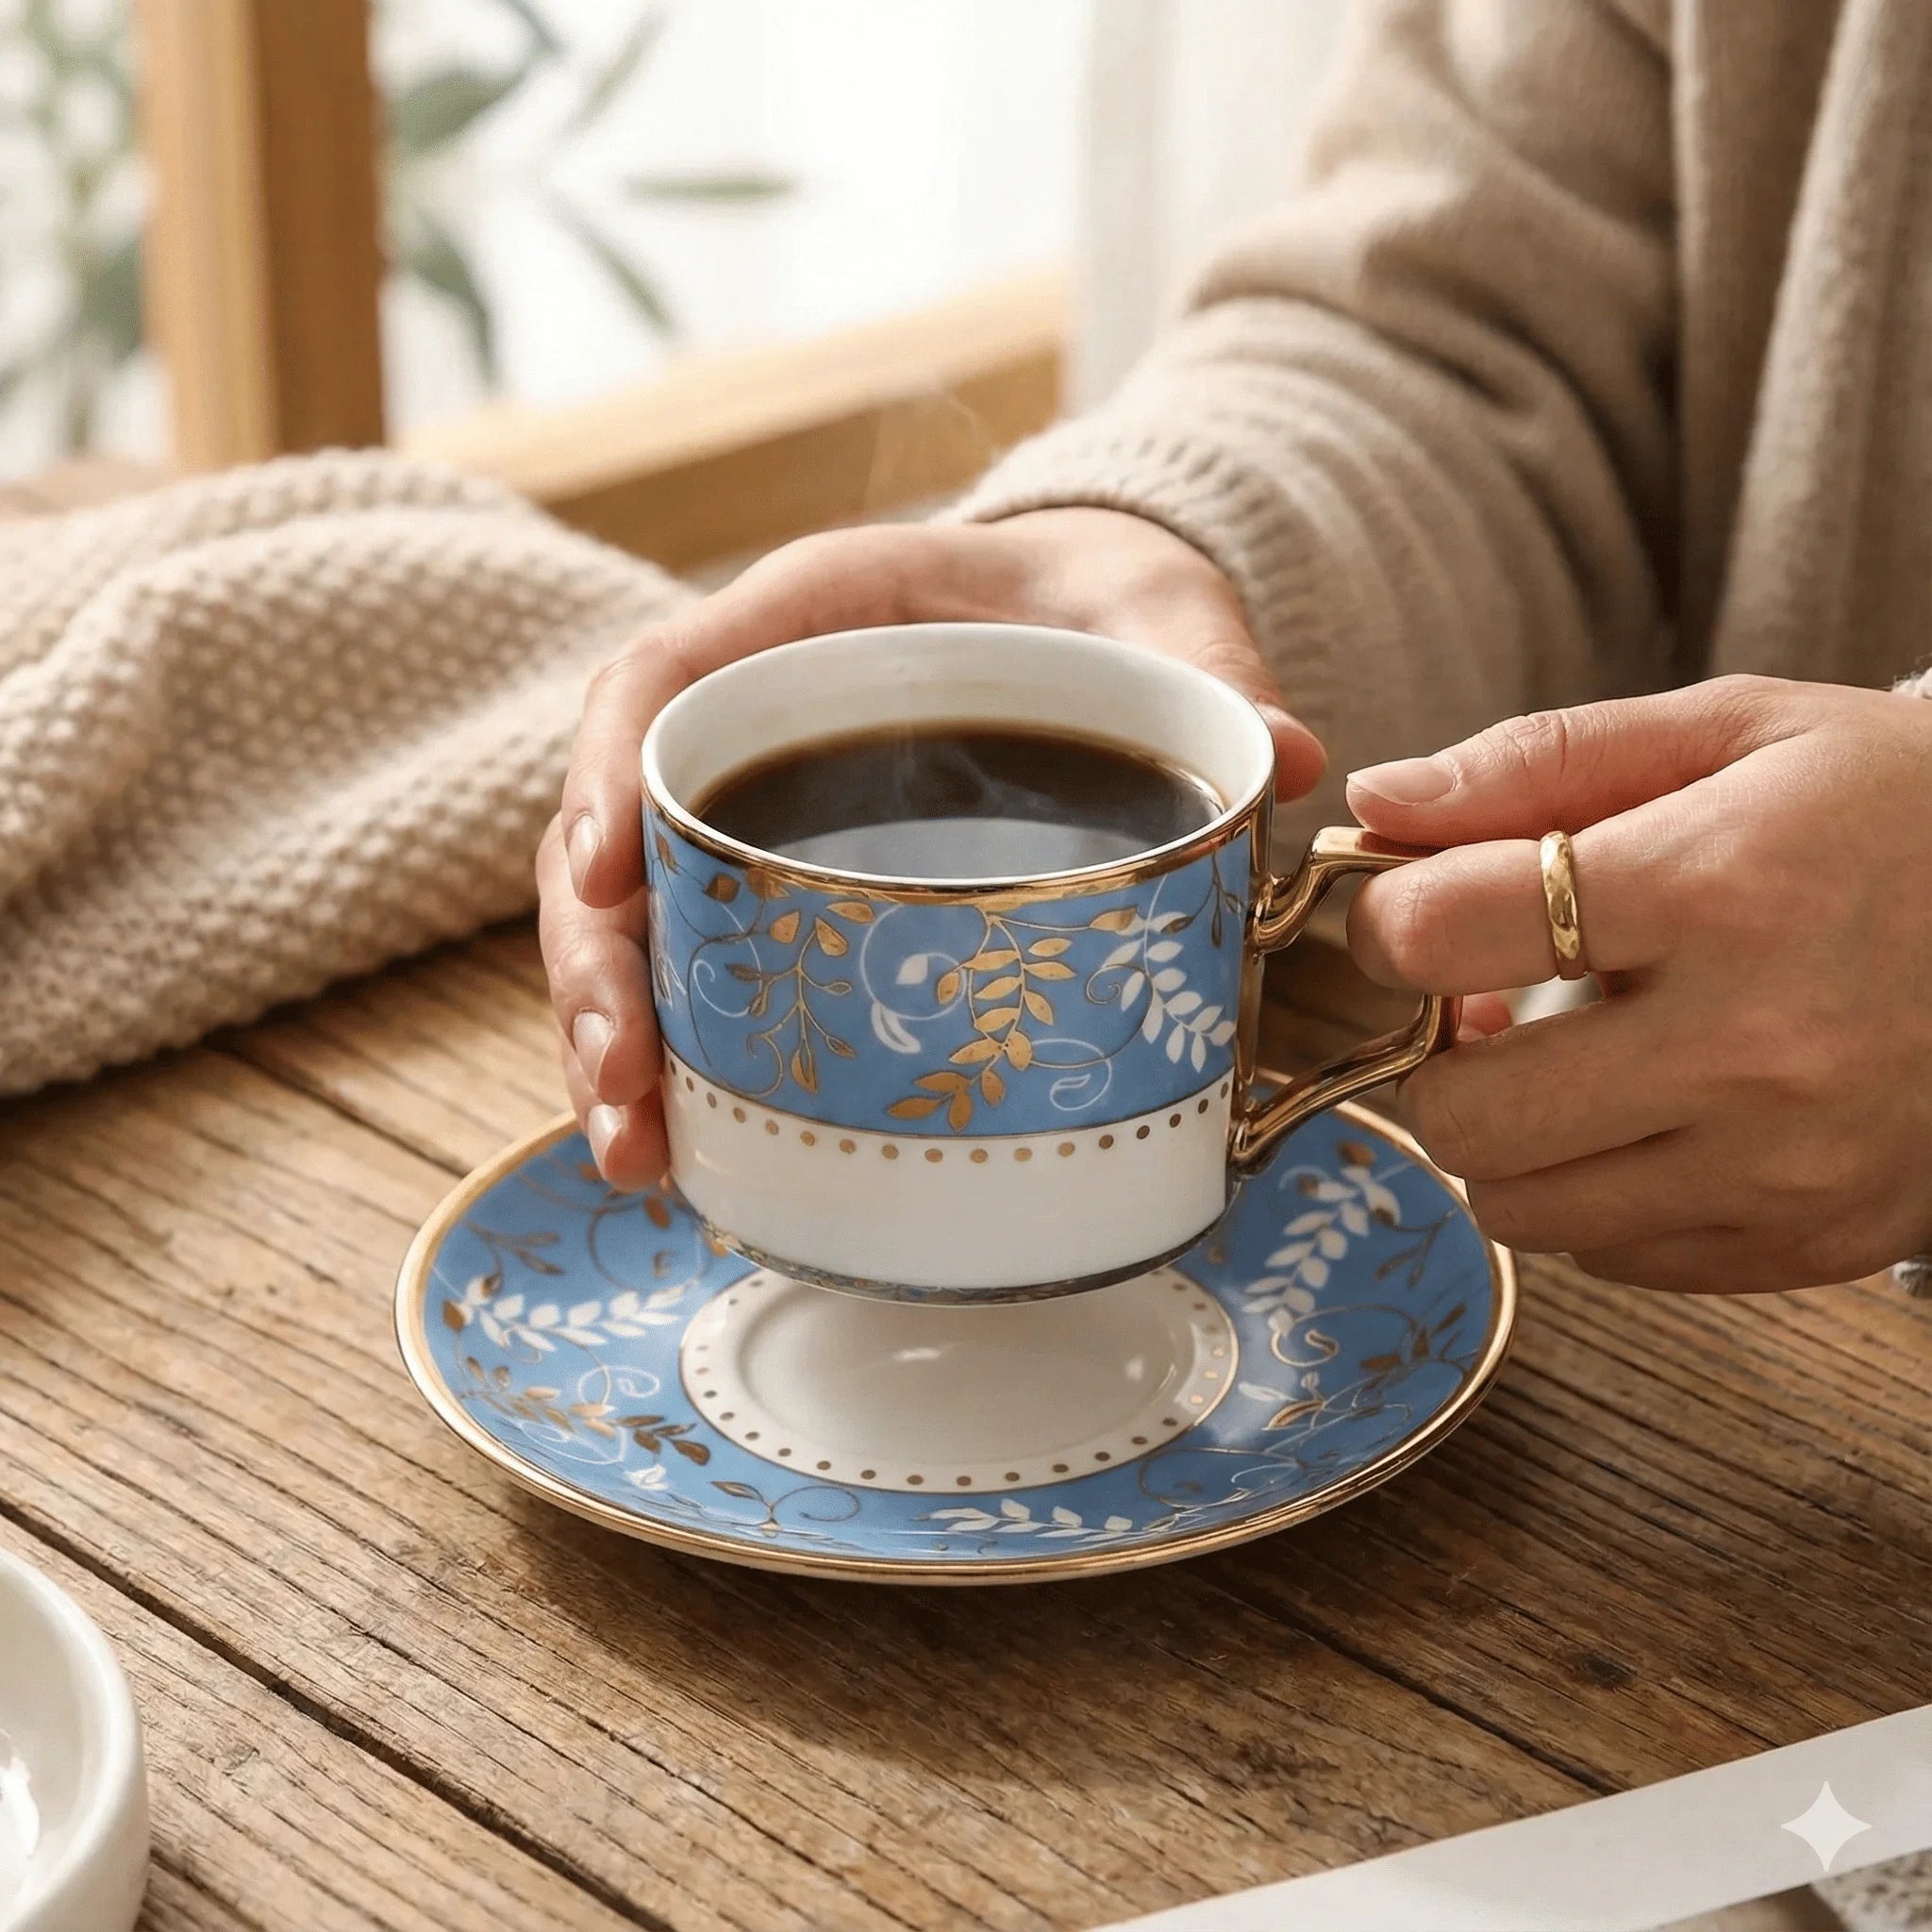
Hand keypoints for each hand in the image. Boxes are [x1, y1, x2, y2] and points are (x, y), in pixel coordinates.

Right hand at [539, 509, 1325, 1185]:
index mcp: (809, 619)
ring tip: (642, 1158)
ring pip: (643, 921)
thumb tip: (1281, 757)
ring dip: (624, 1041)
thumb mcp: (1159, 612)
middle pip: (618, 834)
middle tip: (628, 1093)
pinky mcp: (791, 889)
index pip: (657, 681)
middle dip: (602, 970)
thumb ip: (1206, 667)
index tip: (601, 883)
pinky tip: (698, 1151)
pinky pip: (710, 966)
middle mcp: (756, 720)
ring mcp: (763, 811)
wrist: (1096, 623)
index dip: (608, 779)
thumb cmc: (1102, 601)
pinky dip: (694, 1057)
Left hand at [1343, 675, 1931, 1291]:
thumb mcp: (1732, 729)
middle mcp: (1756, 1045)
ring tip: (1569, 1058)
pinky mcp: (1815, 1236)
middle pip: (1465, 1113)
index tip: (1410, 914)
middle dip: (1437, 1056)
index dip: (1387, 921)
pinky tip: (1650, 1112)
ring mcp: (1790, 1163)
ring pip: (1519, 1207)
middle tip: (1481, 1006)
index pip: (1447, 933)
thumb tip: (1378, 803)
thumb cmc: (1888, 808)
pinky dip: (1594, 1189)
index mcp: (1721, 886)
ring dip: (1508, 1134)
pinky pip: (1611, 1256)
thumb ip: (1538, 762)